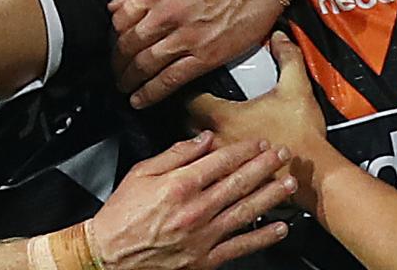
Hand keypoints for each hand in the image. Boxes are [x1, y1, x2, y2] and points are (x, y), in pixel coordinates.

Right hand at [88, 131, 295, 269]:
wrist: (108, 256)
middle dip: (265, 167)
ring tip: (288, 184)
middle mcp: (194, 210)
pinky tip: (278, 228)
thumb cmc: (121, 216)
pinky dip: (262, 237)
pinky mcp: (204, 260)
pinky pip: (239, 246)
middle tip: (283, 155)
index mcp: (179, 186)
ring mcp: (202, 237)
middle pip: (238, 183)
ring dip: (270, 196)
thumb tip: (202, 139)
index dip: (244, 150)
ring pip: (245, 211)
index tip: (259, 142)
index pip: (221, 161)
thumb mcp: (141, 173)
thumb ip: (175, 154)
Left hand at [110, 0, 283, 107]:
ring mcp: (186, 37)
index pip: (119, 19)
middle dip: (116, 62)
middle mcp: (167, 14)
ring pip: (145, 65)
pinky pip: (170, 79)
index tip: (113, 43)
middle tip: (114, 69)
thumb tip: (116, 5)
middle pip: (128, 45)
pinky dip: (151, 92)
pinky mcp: (205, 56)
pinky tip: (140, 99)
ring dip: (129, 79)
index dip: (112, 35)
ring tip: (123, 86)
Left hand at [190, 32, 328, 208]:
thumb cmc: (303, 137)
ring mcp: (221, 165)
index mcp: (224, 118)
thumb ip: (288, 58)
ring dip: (196, 138)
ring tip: (206, 127)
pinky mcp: (231, 182)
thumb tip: (279, 39)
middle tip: (196, 102)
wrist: (315, 175)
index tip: (191, 85)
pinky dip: (208, 161)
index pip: (188, 101)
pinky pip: (208, 170)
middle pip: (184, 124)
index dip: (187, 90)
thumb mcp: (297, 88)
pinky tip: (219, 156)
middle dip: (187, 112)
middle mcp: (217, 141)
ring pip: (195, 150)